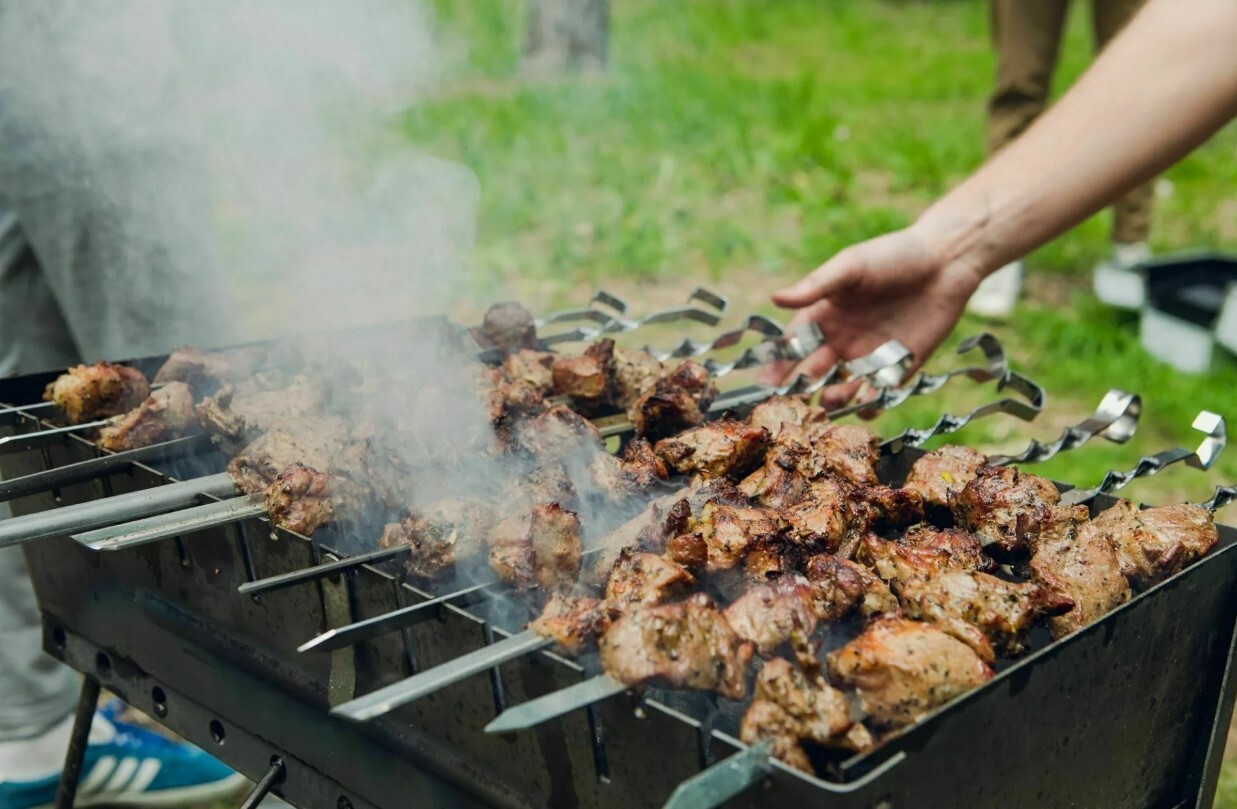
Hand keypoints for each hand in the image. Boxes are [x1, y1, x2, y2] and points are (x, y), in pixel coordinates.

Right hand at [758, 223, 981, 406]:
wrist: (946, 262)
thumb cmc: (894, 255)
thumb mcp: (851, 267)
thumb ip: (816, 287)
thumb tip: (775, 298)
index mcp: (826, 314)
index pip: (794, 344)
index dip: (779, 363)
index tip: (766, 381)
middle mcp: (843, 339)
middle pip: (814, 371)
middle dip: (802, 386)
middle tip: (795, 398)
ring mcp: (869, 356)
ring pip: (843, 388)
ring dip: (834, 399)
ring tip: (830, 400)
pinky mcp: (898, 367)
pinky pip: (877, 394)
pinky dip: (869, 404)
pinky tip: (865, 405)